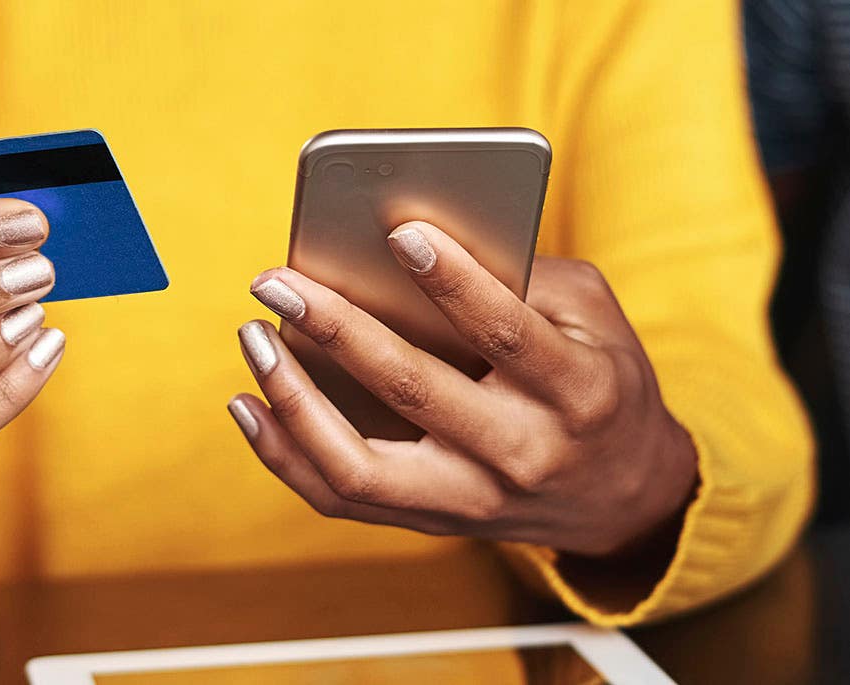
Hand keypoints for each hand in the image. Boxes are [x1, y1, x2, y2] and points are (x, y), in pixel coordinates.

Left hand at [229, 220, 696, 556]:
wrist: (623, 498)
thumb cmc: (600, 381)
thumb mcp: (593, 317)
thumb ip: (521, 278)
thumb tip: (412, 247)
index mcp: (576, 392)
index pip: (508, 334)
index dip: (454, 282)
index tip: (399, 230)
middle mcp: (521, 454)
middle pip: (413, 393)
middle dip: (336, 328)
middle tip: (277, 282)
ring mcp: (470, 500)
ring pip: (359, 467)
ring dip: (293, 401)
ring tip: (255, 340)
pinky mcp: (431, 521)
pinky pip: (342, 497)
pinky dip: (285, 453)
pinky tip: (250, 403)